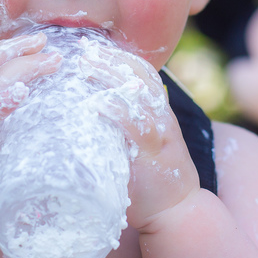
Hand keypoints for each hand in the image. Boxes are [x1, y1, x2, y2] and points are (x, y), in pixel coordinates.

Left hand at [67, 40, 199, 232]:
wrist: (175, 211)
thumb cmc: (148, 177)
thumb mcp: (136, 143)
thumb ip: (120, 125)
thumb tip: (83, 110)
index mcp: (157, 110)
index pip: (141, 71)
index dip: (118, 55)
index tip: (90, 45)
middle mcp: (161, 115)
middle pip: (139, 73)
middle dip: (111, 57)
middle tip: (82, 48)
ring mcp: (159, 132)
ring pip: (139, 91)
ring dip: (111, 74)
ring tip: (86, 64)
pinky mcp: (154, 153)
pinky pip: (137, 125)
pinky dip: (117, 110)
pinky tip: (97, 102)